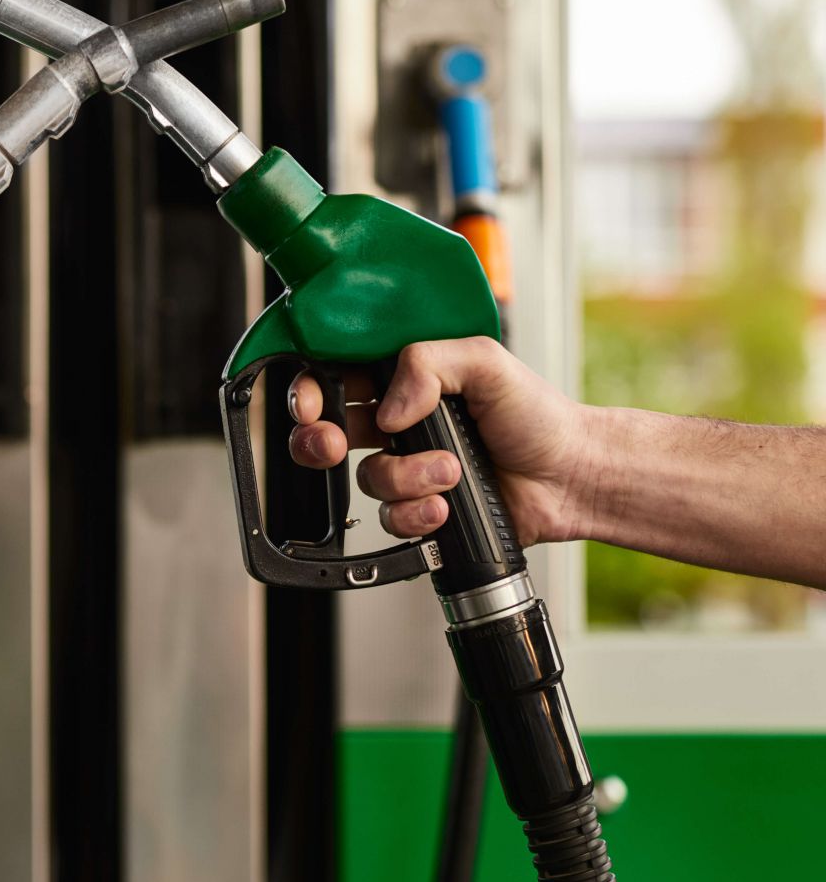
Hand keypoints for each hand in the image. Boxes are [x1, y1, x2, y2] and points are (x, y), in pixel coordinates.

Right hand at [287, 337, 598, 546]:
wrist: (570, 477)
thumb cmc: (539, 417)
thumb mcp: (487, 362)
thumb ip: (428, 363)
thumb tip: (388, 408)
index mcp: (406, 380)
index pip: (338, 377)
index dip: (312, 391)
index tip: (312, 405)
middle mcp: (398, 424)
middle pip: (326, 432)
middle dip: (320, 441)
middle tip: (334, 443)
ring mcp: (407, 468)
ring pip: (365, 478)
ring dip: (405, 477)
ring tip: (451, 471)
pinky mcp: (418, 509)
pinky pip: (389, 518)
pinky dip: (416, 514)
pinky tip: (446, 506)